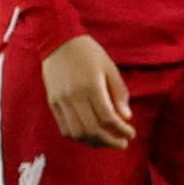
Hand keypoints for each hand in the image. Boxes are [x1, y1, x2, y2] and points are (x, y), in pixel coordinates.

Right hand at [42, 34, 134, 148]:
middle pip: (92, 129)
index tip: (131, 134)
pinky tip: (90, 136)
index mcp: (90, 86)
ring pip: (77, 132)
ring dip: (94, 142)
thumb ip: (118, 93)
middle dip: (109, 141)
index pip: (107, 117)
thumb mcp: (109, 68)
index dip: (121, 130)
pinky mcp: (52, 103)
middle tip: (122, 143)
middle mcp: (74, 96)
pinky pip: (65, 128)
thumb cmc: (88, 52)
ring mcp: (60, 101)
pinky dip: (79, 137)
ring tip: (107, 142)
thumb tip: (126, 117)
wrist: (57, 41)